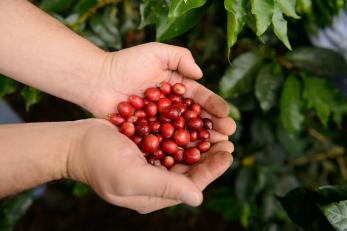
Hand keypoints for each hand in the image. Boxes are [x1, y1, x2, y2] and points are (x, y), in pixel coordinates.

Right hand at [67, 119, 234, 212]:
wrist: (75, 142)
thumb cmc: (99, 161)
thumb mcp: (132, 176)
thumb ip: (165, 187)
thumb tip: (198, 198)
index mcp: (154, 195)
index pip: (191, 185)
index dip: (212, 170)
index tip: (228, 153)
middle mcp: (155, 182)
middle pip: (190, 170)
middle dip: (210, 155)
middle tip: (228, 139)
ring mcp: (150, 165)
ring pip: (183, 155)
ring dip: (200, 142)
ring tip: (217, 130)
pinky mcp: (145, 148)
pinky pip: (170, 142)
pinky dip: (184, 133)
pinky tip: (194, 121)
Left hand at [86, 42, 234, 141]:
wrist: (97, 80)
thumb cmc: (126, 63)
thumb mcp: (156, 52)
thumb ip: (180, 57)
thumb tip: (200, 74)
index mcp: (176, 87)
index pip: (200, 97)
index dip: (214, 106)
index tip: (226, 115)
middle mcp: (171, 106)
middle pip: (196, 118)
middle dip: (212, 126)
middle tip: (227, 136)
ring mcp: (160, 121)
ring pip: (184, 132)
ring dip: (200, 141)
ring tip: (215, 148)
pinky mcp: (147, 134)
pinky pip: (165, 142)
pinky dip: (177, 149)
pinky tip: (189, 156)